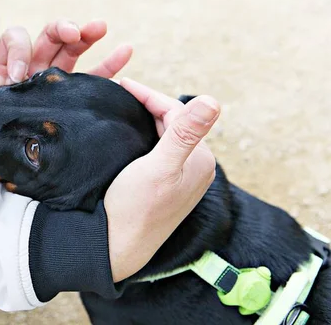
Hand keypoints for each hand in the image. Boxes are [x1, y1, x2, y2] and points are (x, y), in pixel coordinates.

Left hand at [0, 20, 132, 87]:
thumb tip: (16, 80)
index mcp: (11, 61)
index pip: (16, 37)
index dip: (18, 50)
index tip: (17, 76)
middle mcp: (34, 63)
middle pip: (51, 34)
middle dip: (64, 29)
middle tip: (74, 33)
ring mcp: (54, 76)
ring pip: (73, 47)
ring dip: (88, 35)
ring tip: (101, 27)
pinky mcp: (70, 93)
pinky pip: (92, 77)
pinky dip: (109, 65)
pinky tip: (125, 52)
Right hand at [105, 78, 220, 281]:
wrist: (117, 246)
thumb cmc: (135, 207)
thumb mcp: (158, 167)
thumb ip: (184, 133)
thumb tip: (213, 101)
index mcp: (202, 159)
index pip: (178, 112)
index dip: (149, 95)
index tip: (121, 84)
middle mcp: (198, 167)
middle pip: (174, 122)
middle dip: (148, 105)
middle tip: (119, 93)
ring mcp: (184, 178)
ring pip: (167, 135)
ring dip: (147, 119)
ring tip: (123, 108)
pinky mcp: (169, 186)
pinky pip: (161, 150)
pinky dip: (146, 136)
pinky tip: (130, 134)